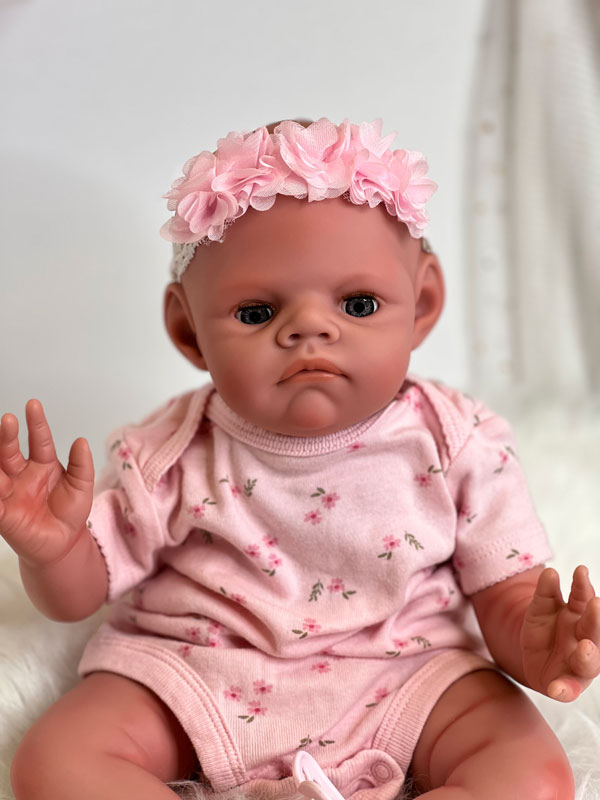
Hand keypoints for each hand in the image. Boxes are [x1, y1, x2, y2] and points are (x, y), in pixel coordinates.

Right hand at [0, 399, 94, 566]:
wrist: (65, 544)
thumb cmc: (70, 513)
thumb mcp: (82, 486)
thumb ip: (81, 465)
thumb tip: (81, 441)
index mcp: (42, 465)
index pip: (39, 440)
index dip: (36, 423)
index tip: (33, 405)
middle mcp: (22, 474)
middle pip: (10, 451)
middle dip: (7, 435)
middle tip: (8, 420)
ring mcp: (9, 492)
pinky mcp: (2, 513)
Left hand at [520, 566, 599, 701]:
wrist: (536, 660)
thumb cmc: (545, 630)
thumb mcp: (540, 608)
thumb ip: (545, 592)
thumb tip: (549, 572)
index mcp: (578, 617)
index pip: (583, 599)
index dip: (582, 585)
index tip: (580, 570)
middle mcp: (584, 639)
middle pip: (593, 629)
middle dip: (596, 618)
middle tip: (595, 604)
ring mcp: (577, 663)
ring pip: (589, 662)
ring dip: (588, 655)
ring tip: (585, 646)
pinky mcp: (566, 685)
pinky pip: (567, 690)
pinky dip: (563, 691)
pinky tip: (556, 690)